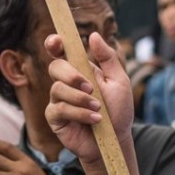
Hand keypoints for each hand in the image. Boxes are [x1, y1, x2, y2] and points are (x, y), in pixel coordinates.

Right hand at [44, 32, 134, 165]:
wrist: (116, 140)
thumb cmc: (118, 111)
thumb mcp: (120, 82)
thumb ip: (108, 58)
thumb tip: (93, 35)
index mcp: (79, 70)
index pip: (60, 52)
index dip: (54, 44)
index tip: (56, 42)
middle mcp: (65, 83)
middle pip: (55, 67)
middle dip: (71, 75)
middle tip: (90, 88)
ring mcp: (58, 100)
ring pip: (57, 89)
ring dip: (80, 99)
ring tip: (98, 109)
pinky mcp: (55, 118)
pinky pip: (60, 109)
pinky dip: (79, 113)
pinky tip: (94, 119)